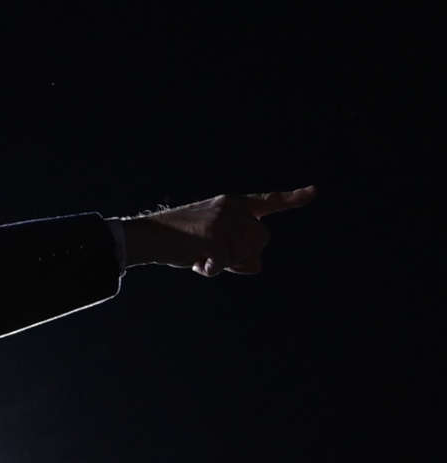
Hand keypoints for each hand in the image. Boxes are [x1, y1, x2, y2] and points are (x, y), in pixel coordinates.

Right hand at [122, 185, 316, 276]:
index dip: (293, 198)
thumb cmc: (179, 240)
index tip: (315, 192)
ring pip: (246, 253)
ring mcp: (223, 221)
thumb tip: (258, 266)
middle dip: (245, 254)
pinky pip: (225, 264)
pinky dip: (211, 270)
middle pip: (262, 240)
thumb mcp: (212, 241)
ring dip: (227, 263)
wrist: (149, 235)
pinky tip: (197, 262)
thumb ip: (238, 249)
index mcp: (232, 204)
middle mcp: (232, 208)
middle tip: (217, 257)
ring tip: (203, 256)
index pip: (268, 201)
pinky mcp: (213, 236)